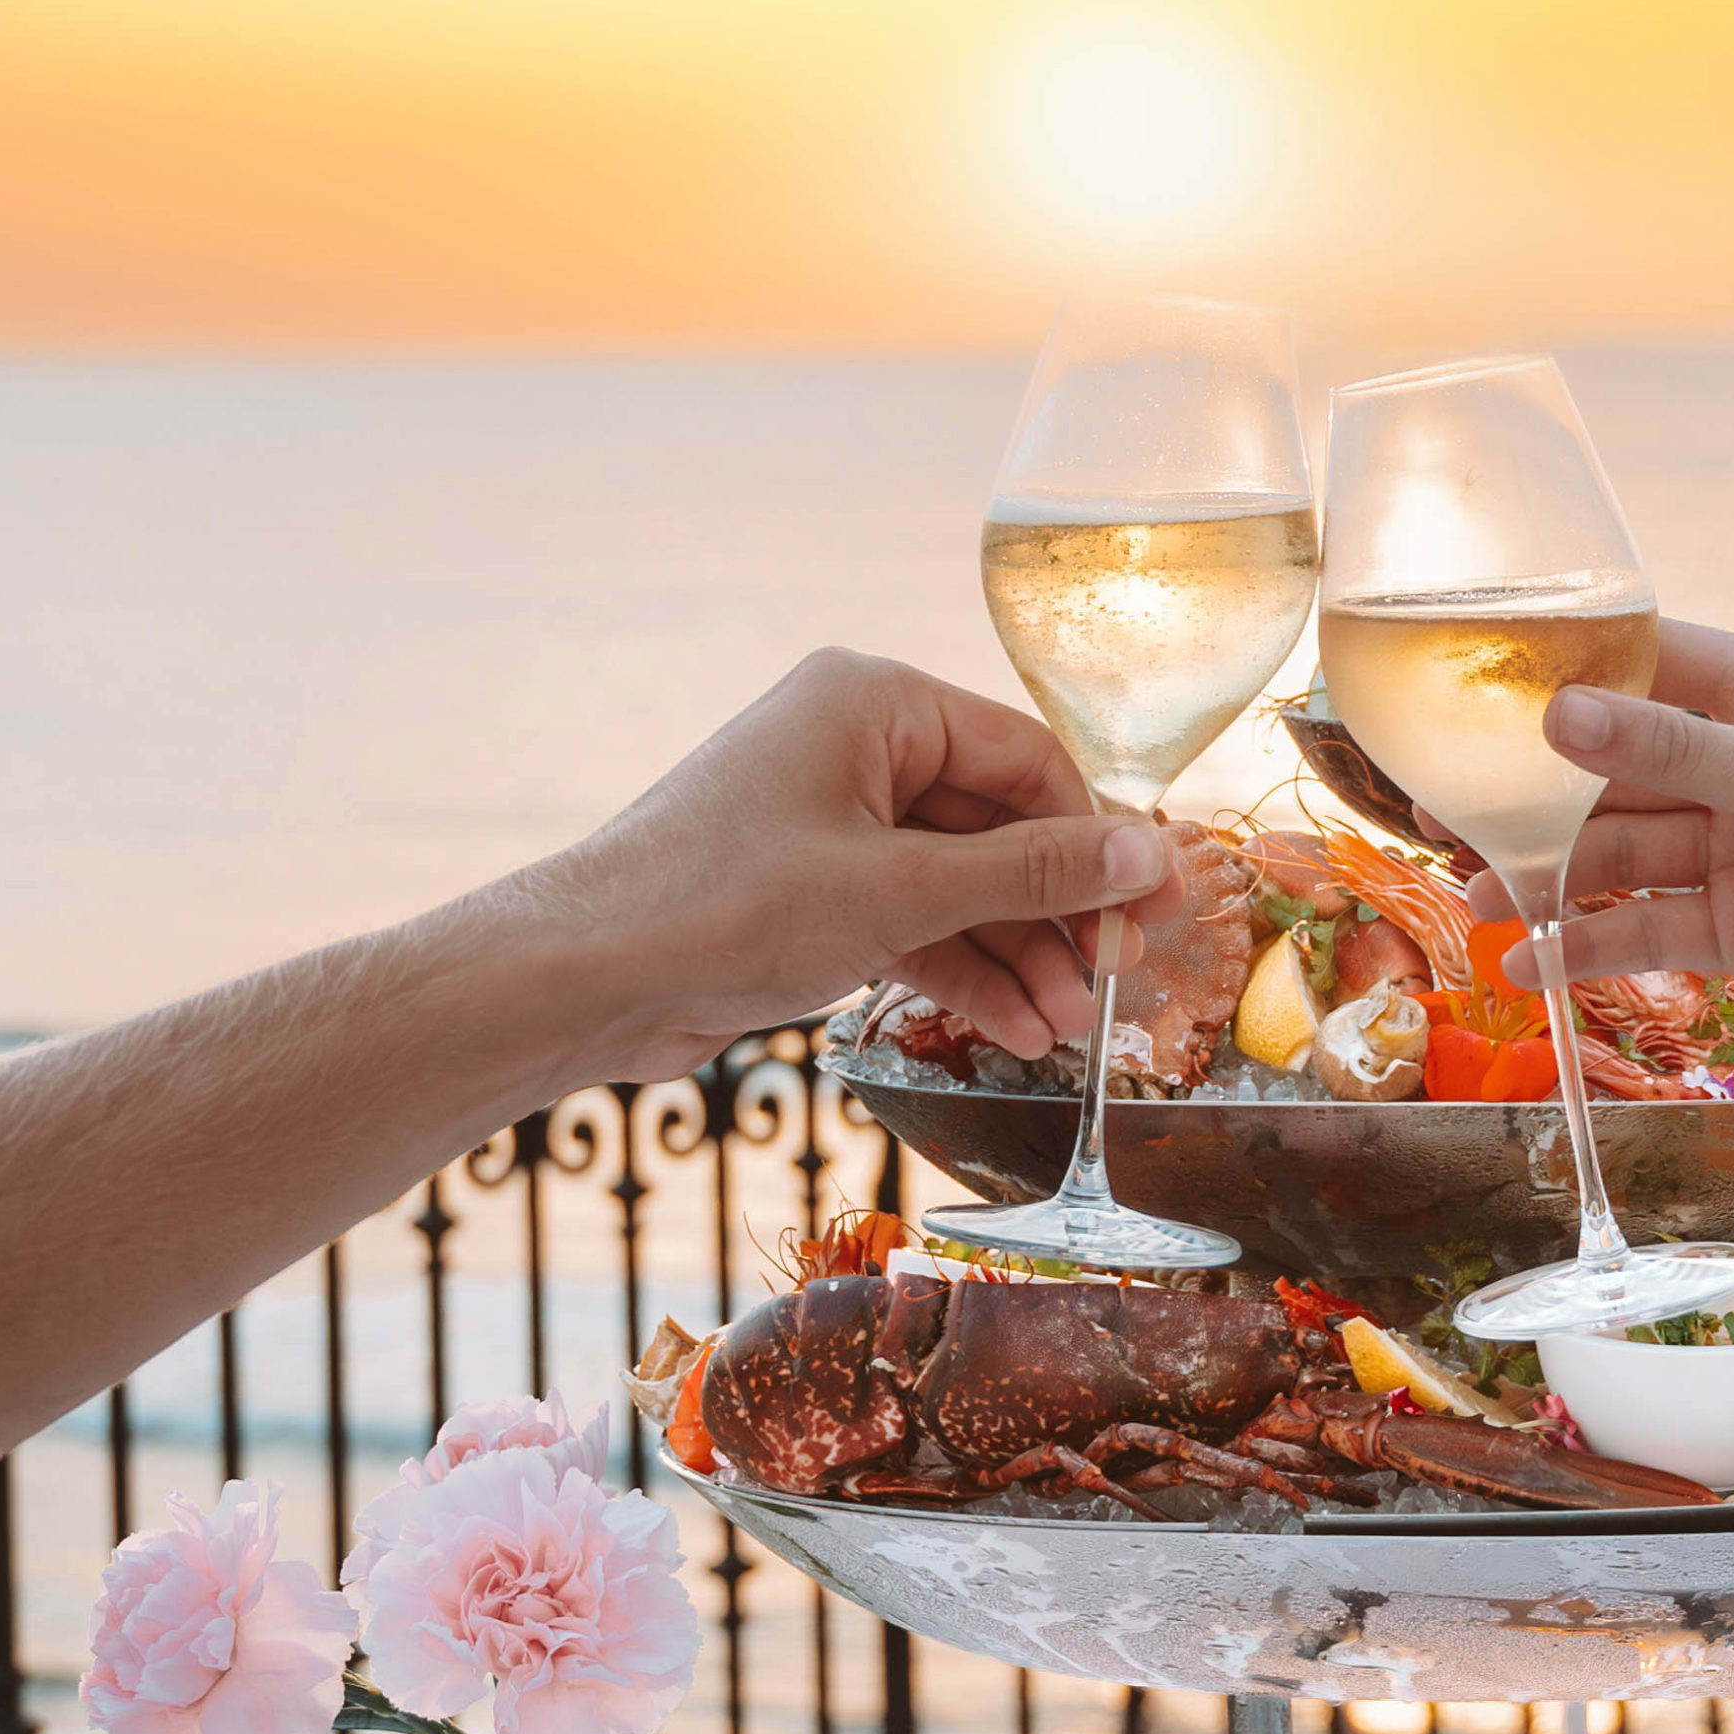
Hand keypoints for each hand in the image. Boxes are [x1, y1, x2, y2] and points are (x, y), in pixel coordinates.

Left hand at [504, 651, 1167, 1072]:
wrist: (583, 978)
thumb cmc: (721, 905)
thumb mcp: (898, 892)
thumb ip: (1032, 874)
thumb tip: (1148, 853)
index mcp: (873, 703)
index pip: (1025, 758)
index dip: (1095, 839)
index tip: (1150, 910)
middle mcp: (853, 747)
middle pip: (997, 825)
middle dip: (1056, 911)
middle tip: (1120, 976)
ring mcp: (830, 821)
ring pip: (959, 884)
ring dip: (1016, 955)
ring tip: (1067, 1031)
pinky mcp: (811, 889)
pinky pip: (914, 918)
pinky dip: (961, 969)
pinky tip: (1013, 1027)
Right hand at [1502, 620, 1733, 1055]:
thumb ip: (1672, 749)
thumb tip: (1558, 713)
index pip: (1660, 663)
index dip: (1578, 673)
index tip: (1485, 685)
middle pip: (1628, 767)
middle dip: (1543, 792)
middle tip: (1449, 809)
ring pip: (1629, 849)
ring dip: (1555, 872)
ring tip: (1473, 896)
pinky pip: (1650, 925)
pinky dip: (1592, 942)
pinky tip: (1529, 963)